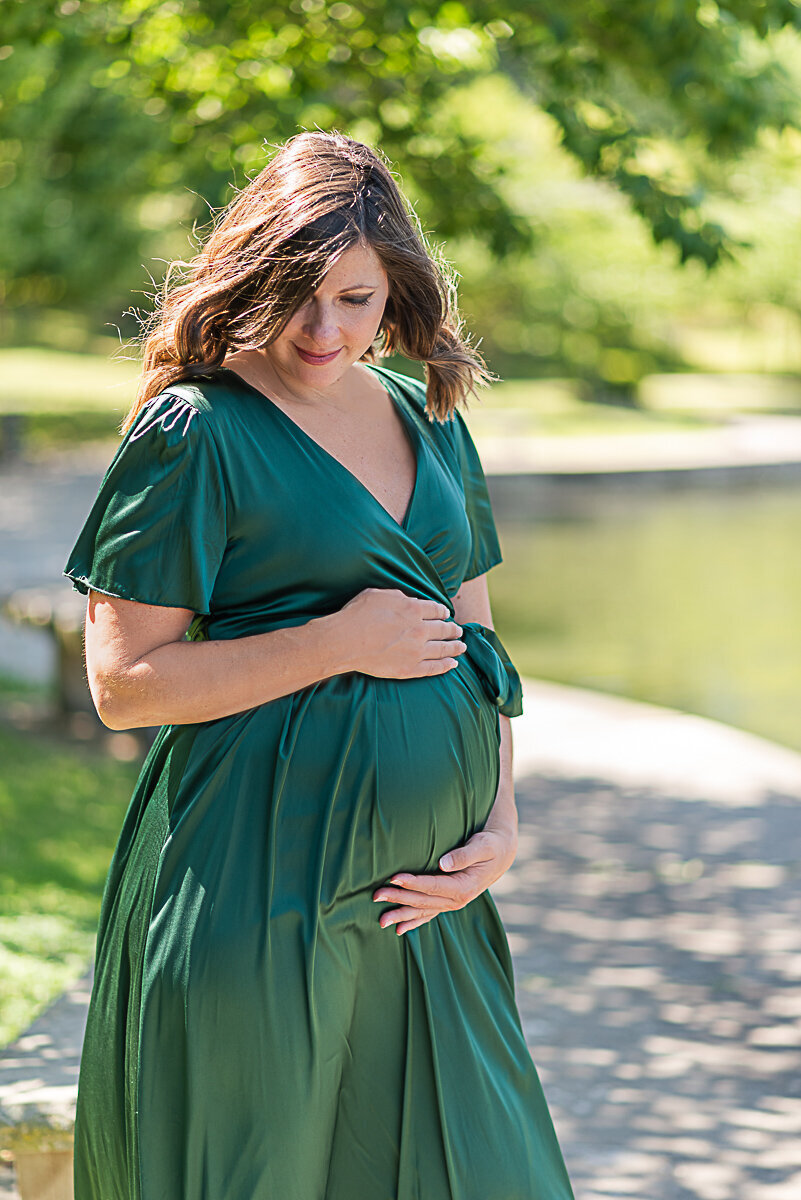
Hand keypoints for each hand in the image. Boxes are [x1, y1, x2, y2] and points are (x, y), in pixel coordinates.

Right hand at [335, 587, 465, 678]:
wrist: (345, 641)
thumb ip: (398, 597)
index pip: (436, 610)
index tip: (446, 614)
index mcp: (413, 609)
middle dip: (453, 629)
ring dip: (455, 646)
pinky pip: (434, 667)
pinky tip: (453, 664)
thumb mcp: (378, 594)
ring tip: (462, 646)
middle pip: (444, 629)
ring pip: (443, 648)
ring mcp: (417, 651)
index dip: (443, 612)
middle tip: (459, 631)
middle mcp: (419, 629)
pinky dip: (446, 665)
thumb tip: (408, 601)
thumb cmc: (356, 615)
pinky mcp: (410, 668)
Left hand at [372, 818, 517, 934]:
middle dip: (399, 898)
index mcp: (464, 887)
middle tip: (376, 895)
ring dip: (401, 914)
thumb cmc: (491, 845)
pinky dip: (414, 921)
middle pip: (423, 901)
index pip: (433, 886)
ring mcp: (453, 903)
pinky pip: (429, 914)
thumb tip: (443, 863)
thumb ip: (464, 854)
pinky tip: (399, 928)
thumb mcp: (483, 846)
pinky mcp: (449, 901)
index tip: (393, 876)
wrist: (502, 853)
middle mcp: (457, 899)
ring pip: (423, 911)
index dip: (413, 882)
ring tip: (380, 920)